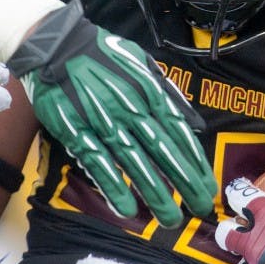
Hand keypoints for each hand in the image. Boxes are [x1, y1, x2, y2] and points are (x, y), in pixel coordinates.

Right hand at [8, 0, 216, 227]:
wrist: (56, 45)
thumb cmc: (103, 54)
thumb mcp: (142, 63)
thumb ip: (168, 92)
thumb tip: (194, 123)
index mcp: (147, 90)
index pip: (177, 131)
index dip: (194, 160)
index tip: (208, 184)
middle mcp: (129, 107)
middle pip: (161, 150)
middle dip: (183, 181)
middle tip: (199, 208)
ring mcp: (102, 121)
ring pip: (133, 161)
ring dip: (153, 192)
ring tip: (170, 218)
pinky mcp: (75, 130)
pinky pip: (98, 162)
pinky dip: (112, 186)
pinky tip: (127, 209)